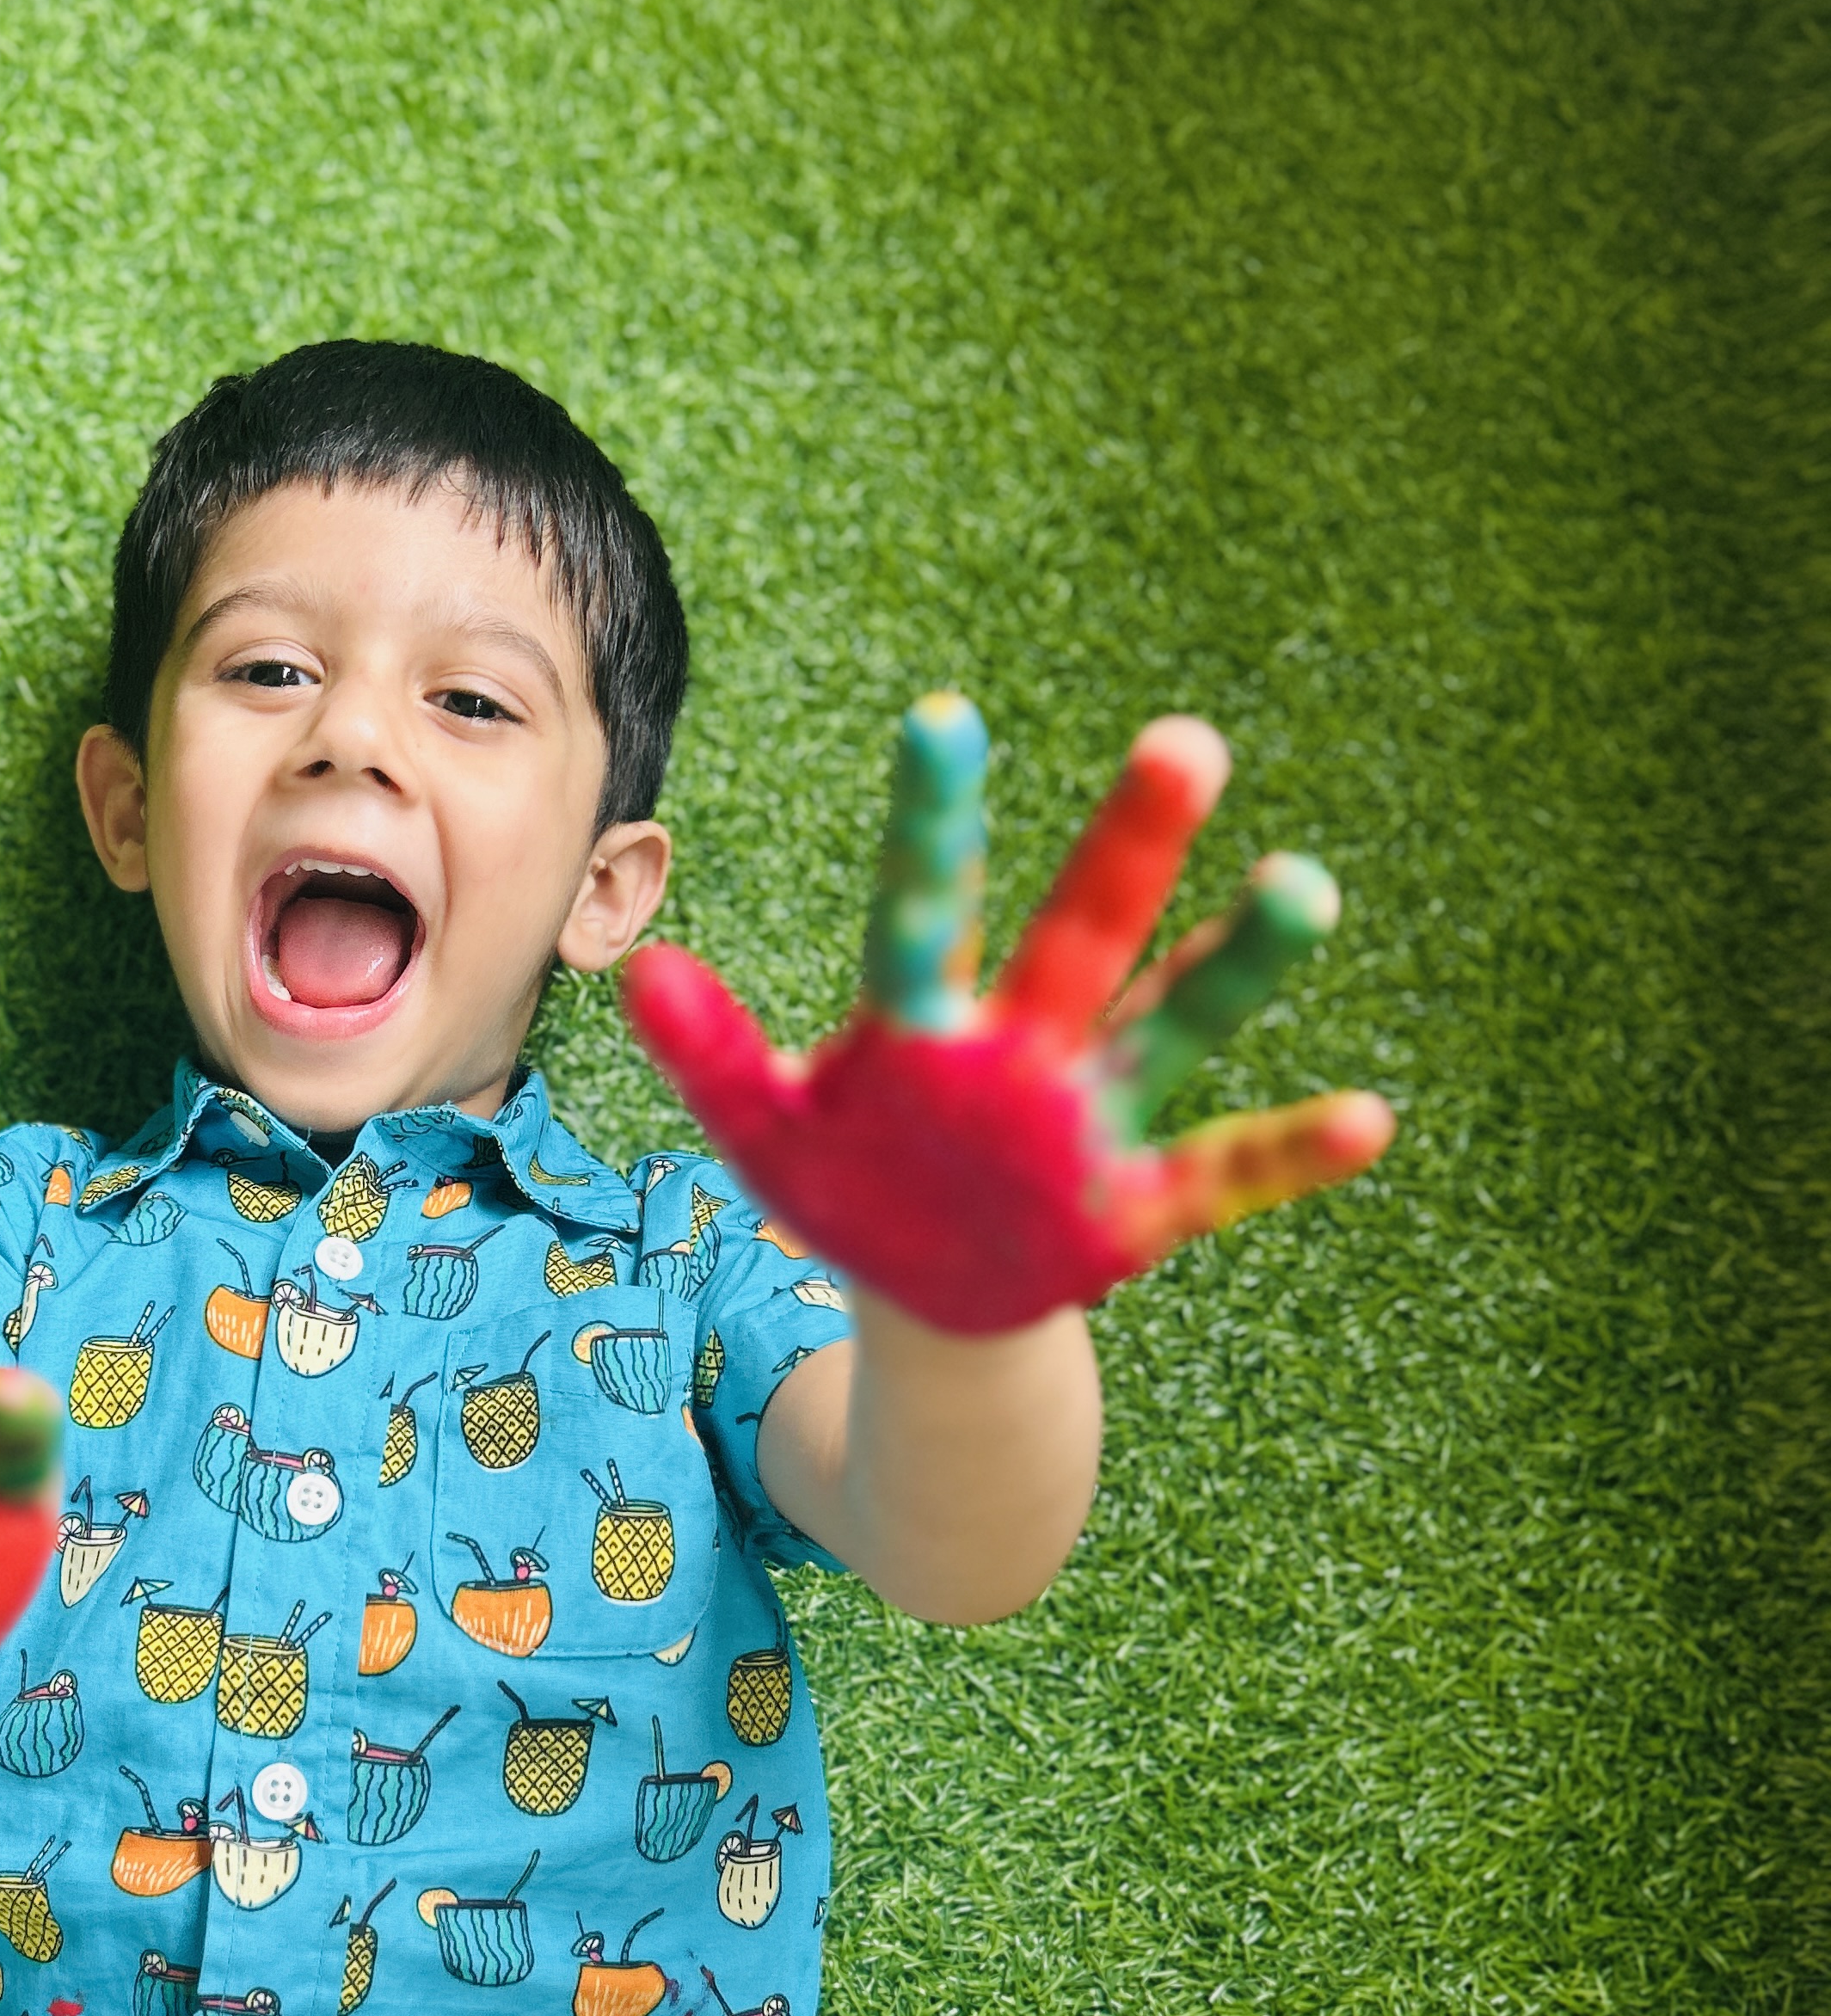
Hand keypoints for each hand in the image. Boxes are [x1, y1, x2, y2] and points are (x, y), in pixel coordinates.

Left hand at [621, 698, 1394, 1335]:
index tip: (942, 713)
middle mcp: (1027, 1048)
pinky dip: (1295, 1154)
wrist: (932, 1302)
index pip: (923, 911)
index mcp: (925, 1026)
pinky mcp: (1141, 1202)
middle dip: (1127, 850)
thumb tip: (642, 972)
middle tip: (1185, 740)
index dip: (930, 824)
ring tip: (1300, 888)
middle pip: (1078, 939)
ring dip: (1235, 964)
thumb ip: (714, 1058)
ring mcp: (1093, 1119)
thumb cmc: (848, 1187)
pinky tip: (1372, 1120)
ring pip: (1173, 1025)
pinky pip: (1230, 1172)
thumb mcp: (766, 1133)